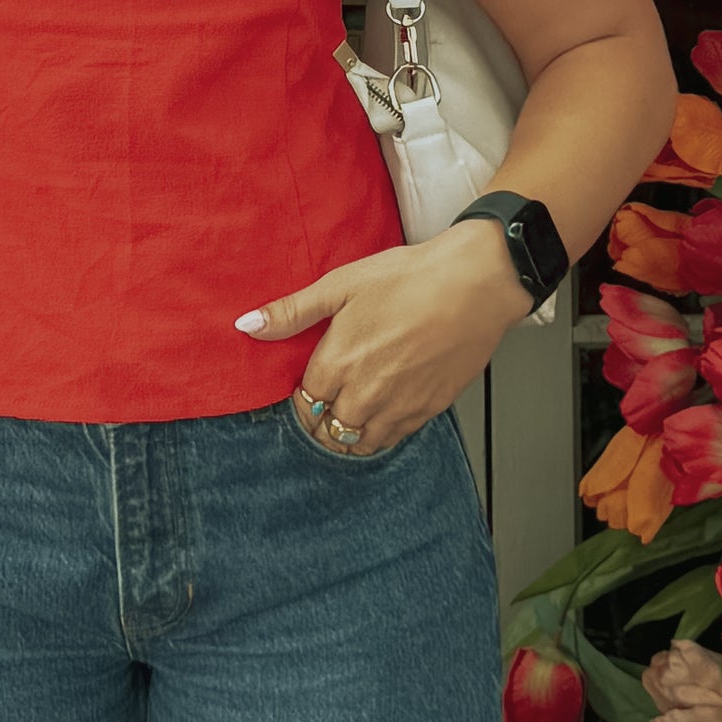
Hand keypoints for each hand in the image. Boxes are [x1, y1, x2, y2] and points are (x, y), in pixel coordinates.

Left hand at [233, 220, 525, 459]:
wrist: (474, 284)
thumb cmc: (409, 278)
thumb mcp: (341, 285)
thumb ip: (292, 312)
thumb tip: (246, 325)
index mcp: (337, 364)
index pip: (304, 403)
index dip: (301, 397)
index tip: (307, 388)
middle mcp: (364, 394)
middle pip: (327, 430)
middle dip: (320, 420)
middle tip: (325, 403)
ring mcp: (398, 406)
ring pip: (359, 443)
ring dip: (348, 434)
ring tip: (350, 412)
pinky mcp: (428, 410)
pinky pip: (393, 439)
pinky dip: (381, 434)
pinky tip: (382, 413)